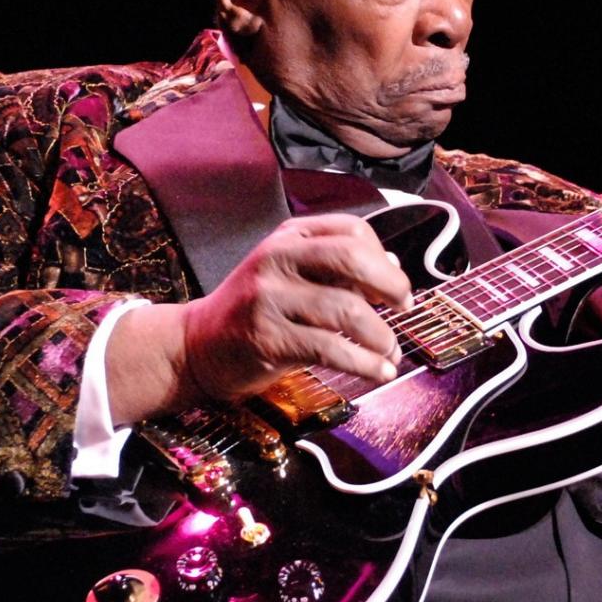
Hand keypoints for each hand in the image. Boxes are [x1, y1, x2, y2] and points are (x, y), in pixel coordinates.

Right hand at [182, 213, 412, 400]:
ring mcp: (269, 296)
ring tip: (391, 353)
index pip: (351, 230)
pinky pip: (330, 348)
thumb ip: (338, 270)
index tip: (396, 287)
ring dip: (380, 335)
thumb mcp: (293, 276)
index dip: (383, 258)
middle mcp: (277, 258)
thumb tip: (393, 266)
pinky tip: (379, 372)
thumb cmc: (257, 311)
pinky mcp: (267, 337)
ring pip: (345, 308)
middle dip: (390, 285)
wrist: (197, 346)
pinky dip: (364, 363)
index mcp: (290, 237)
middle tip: (404, 308)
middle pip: (351, 257)